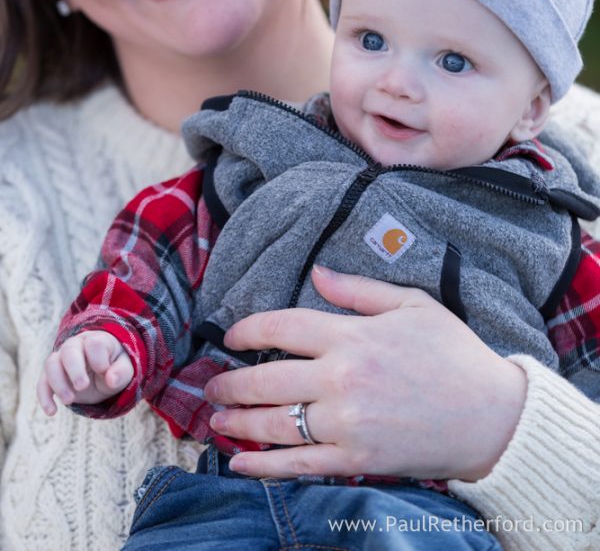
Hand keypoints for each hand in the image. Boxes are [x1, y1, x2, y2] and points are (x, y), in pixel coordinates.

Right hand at [37, 330, 133, 414]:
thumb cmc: (115, 368)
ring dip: (58, 383)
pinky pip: (42, 382)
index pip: (94, 343)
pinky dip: (44, 397)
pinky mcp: (51, 376)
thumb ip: (121, 372)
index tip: (104, 371)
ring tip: (69, 401)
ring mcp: (61, 359)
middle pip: (69, 351)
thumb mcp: (125, 370)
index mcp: (97, 341)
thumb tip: (111, 380)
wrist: (103, 372)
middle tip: (83, 387)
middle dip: (74, 370)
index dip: (98, 359)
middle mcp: (76, 346)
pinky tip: (52, 411)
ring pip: (51, 364)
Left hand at [204, 265, 526, 480]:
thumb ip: (358, 290)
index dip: (247, 329)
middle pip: (267, 379)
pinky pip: (298, 465)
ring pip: (275, 423)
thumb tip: (315, 273)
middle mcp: (342, 378)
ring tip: (216, 419)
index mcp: (353, 336)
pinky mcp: (356, 458)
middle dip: (231, 382)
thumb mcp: (412, 304)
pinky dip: (263, 467)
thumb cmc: (453, 354)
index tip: (230, 335)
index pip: (281, 327)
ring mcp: (347, 422)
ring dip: (238, 421)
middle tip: (212, 385)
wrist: (492, 416)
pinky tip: (238, 464)